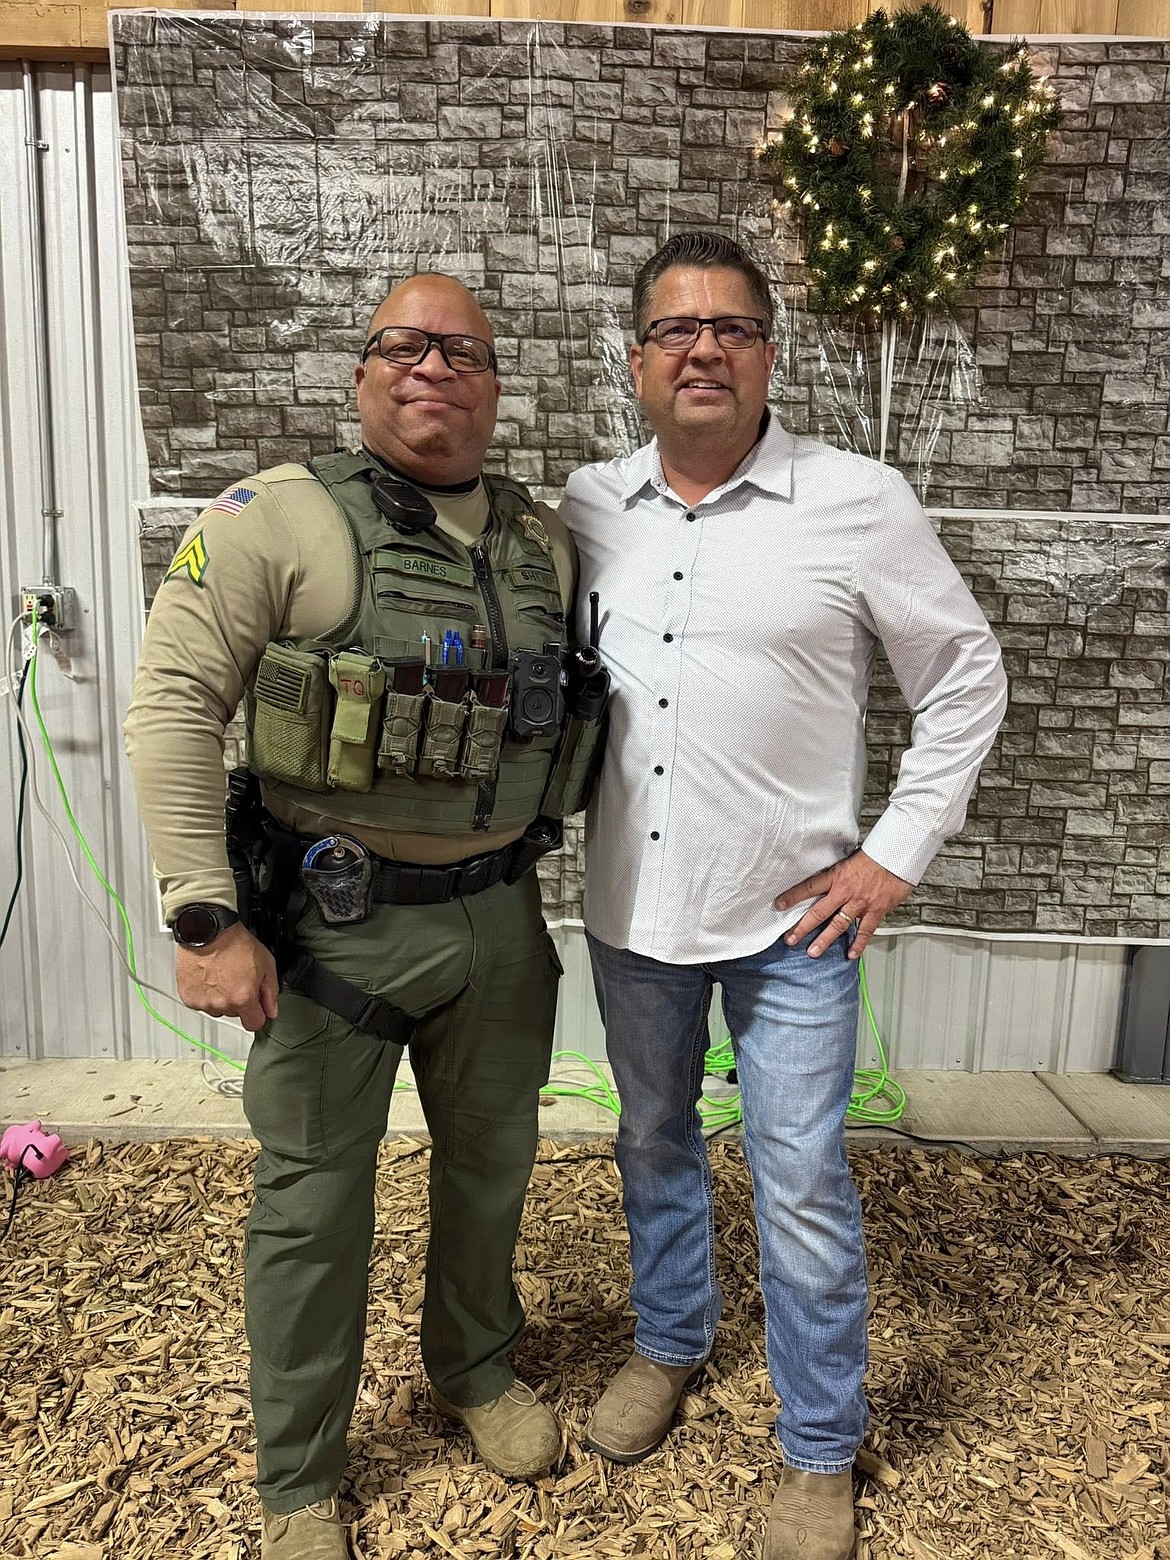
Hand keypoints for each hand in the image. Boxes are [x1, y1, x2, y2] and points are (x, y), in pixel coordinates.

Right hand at [175, 922, 279, 1031]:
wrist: (208, 931)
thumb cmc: (234, 943)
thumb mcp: (266, 964)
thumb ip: (271, 992)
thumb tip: (271, 1011)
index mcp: (243, 998)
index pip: (254, 1024)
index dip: (257, 1015)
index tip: (256, 1008)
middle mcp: (222, 1003)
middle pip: (235, 1014)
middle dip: (239, 1001)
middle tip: (237, 980)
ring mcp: (203, 1002)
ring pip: (218, 1009)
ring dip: (221, 998)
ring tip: (221, 976)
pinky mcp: (189, 997)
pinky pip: (202, 1003)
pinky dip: (205, 994)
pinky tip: (209, 978)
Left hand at [774, 850, 913, 959]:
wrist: (898, 855)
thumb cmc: (875, 855)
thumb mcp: (848, 860)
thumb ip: (837, 875)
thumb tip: (825, 881)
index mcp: (836, 876)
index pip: (809, 887)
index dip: (792, 896)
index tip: (779, 905)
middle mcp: (845, 891)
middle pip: (819, 912)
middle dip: (803, 927)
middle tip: (790, 939)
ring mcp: (860, 903)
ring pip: (838, 925)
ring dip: (824, 940)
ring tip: (813, 952)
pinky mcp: (876, 910)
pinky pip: (865, 931)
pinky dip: (859, 944)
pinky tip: (851, 954)